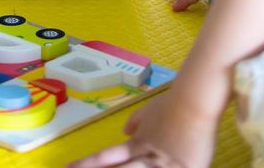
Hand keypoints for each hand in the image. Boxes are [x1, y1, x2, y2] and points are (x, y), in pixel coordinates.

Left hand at [66, 90, 217, 167]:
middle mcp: (144, 156)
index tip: (69, 167)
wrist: (194, 102)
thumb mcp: (149, 112)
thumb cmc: (172, 106)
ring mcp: (162, 165)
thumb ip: (136, 122)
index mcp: (135, 143)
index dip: (87, 164)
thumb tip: (124, 131)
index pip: (106, 157)